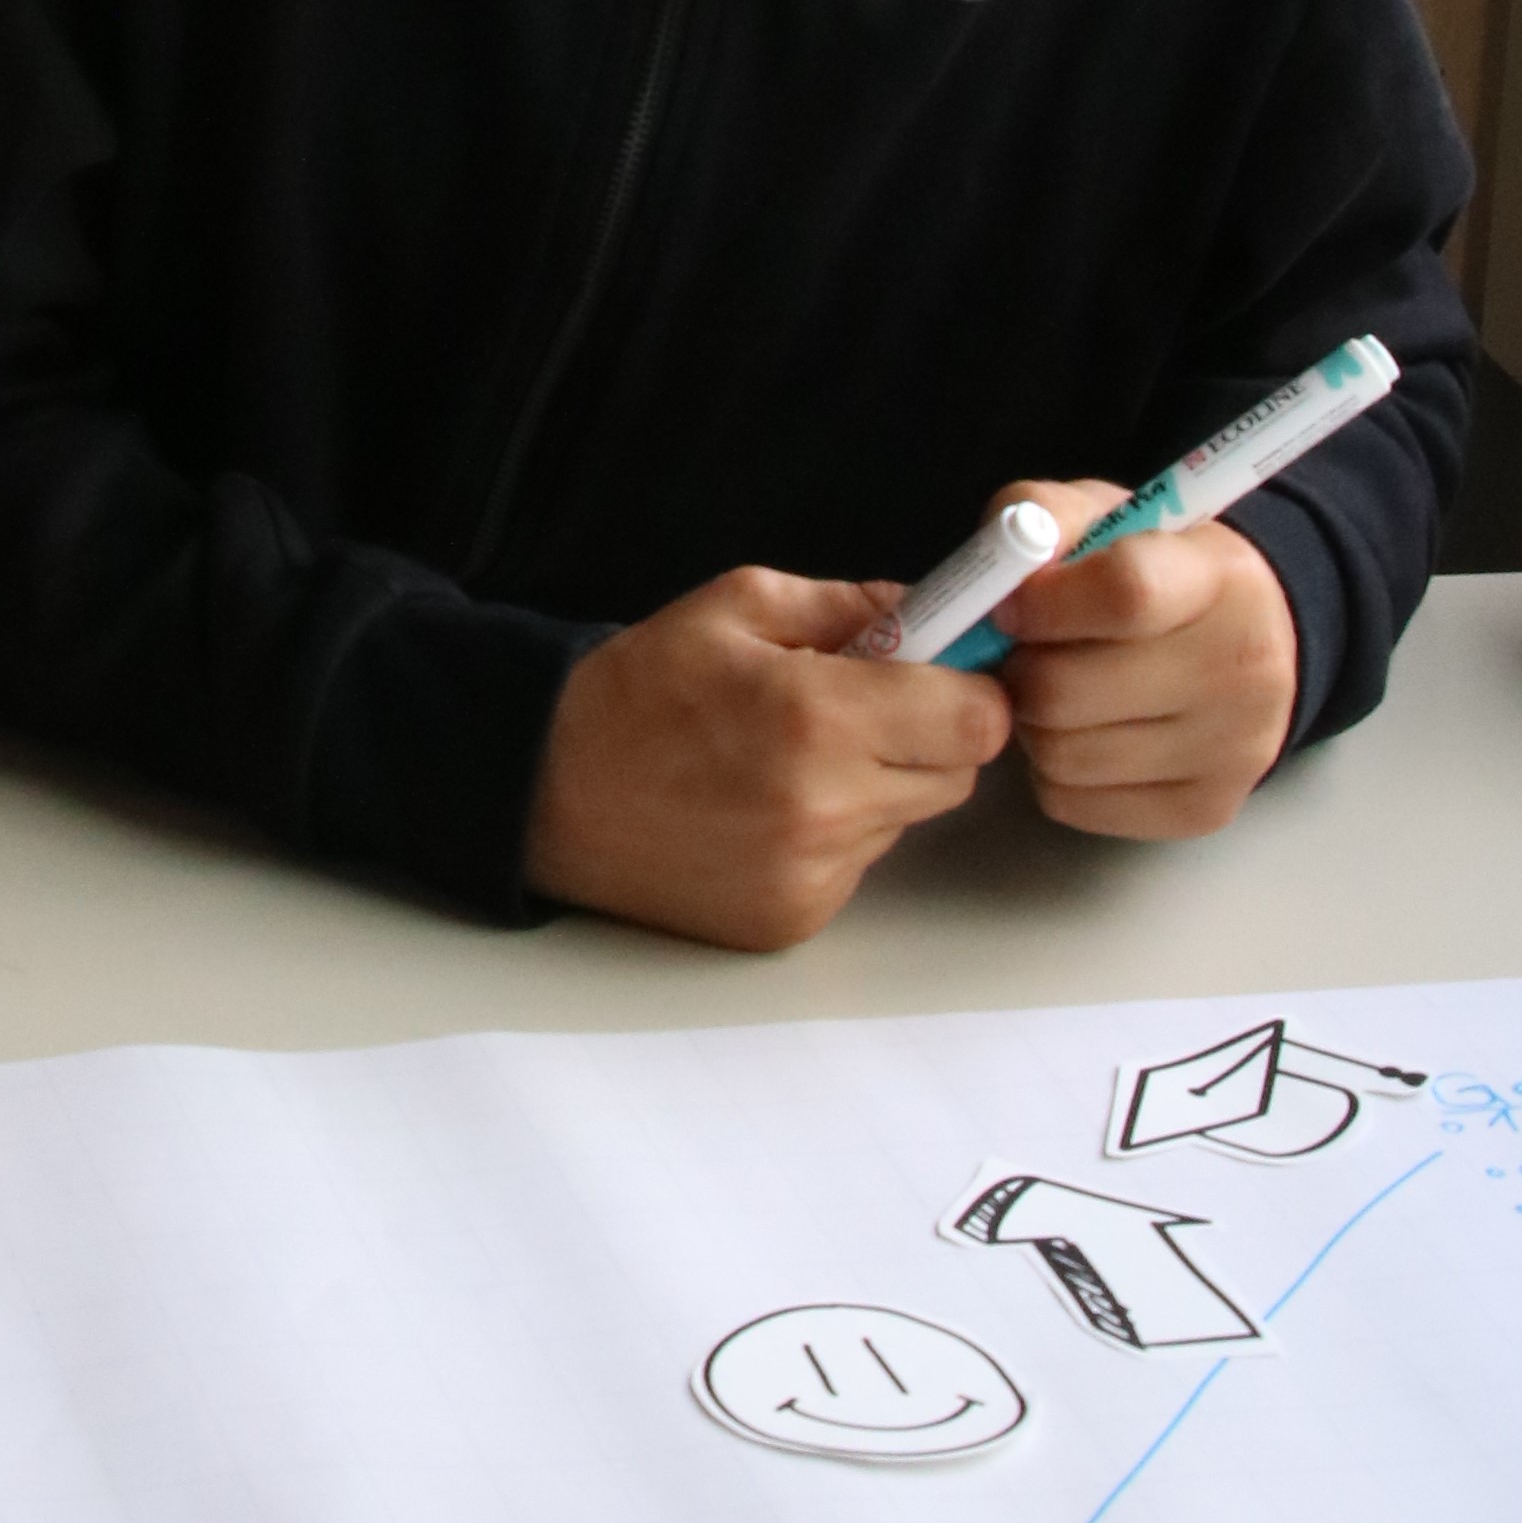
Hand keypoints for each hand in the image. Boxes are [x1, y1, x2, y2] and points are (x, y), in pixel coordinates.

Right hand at [525, 564, 1013, 949]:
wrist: (545, 788)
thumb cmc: (637, 690)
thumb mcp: (736, 606)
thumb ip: (849, 603)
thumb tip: (935, 611)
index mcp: (816, 715)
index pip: (977, 720)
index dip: (970, 690)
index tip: (945, 674)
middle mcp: (823, 806)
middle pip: (957, 775)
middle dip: (927, 735)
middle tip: (860, 711)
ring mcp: (810, 873)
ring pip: (905, 821)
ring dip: (875, 787)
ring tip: (791, 759)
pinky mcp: (793, 920)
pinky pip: (857, 866)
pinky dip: (831, 836)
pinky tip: (764, 809)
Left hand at [987, 478, 1297, 841]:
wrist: (1250, 635)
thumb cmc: (1152, 567)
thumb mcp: (1101, 515)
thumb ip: (1037, 517)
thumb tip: (996, 578)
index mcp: (1219, 579)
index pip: (1125, 594)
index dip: (1041, 603)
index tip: (1011, 605)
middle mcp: (1242, 670)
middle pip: (1067, 691)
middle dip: (1022, 670)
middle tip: (1028, 653)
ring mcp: (1232, 751)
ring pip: (1060, 756)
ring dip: (1033, 725)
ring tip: (1058, 690)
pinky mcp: (1203, 810)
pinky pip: (1071, 803)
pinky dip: (1053, 772)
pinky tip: (1083, 733)